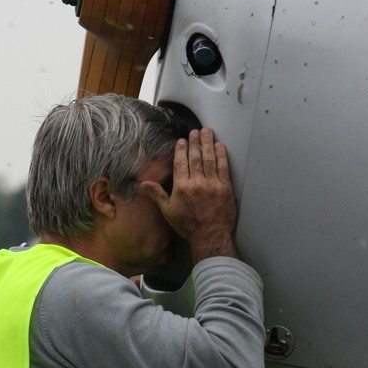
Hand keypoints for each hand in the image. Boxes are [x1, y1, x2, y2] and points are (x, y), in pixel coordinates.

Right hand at [140, 128, 237, 262]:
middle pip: (195, 157)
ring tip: (207, 132)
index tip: (183, 140)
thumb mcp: (168, 211)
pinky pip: (223, 168)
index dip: (182, 149)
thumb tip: (142, 184)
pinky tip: (219, 146)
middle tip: (196, 131)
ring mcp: (212, 184)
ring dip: (208, 144)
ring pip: (209, 159)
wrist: (210, 236)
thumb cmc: (188, 226)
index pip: (181, 163)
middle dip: (195, 142)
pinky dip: (221, 156)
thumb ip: (157, 194)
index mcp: (182, 187)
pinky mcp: (225, 188)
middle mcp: (196, 183)